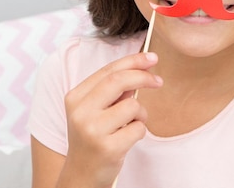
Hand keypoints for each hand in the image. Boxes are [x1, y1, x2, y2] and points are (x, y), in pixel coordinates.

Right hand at [58, 51, 162, 187]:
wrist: (82, 174)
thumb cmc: (93, 137)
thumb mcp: (94, 110)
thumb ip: (113, 90)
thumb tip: (143, 66)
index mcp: (75, 97)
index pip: (108, 70)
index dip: (133, 61)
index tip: (151, 58)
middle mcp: (81, 112)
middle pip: (119, 81)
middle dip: (143, 76)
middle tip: (158, 80)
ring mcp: (92, 130)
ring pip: (132, 106)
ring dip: (140, 113)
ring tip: (130, 125)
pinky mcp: (107, 148)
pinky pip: (138, 128)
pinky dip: (139, 131)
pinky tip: (126, 139)